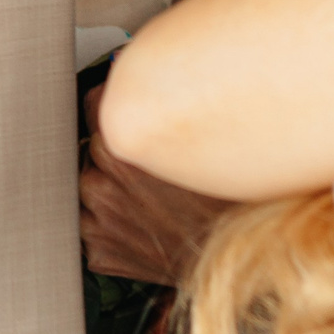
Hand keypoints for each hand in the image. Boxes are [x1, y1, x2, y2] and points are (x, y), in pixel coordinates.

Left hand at [80, 84, 234, 284]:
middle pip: (91, 148)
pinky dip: (107, 226)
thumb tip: (146, 76)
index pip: (93, 106)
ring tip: (146, 196)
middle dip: (113, 151)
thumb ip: (164, 108)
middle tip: (147, 163)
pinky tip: (141, 224)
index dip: (112, 106)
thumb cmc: (233, 200)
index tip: (120, 110)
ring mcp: (102, 220)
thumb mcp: (204, 138)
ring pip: (86, 188)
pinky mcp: (102, 252)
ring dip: (106, 189)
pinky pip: (90, 228)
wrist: (247, 257)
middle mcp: (106, 183)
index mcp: (125, 145)